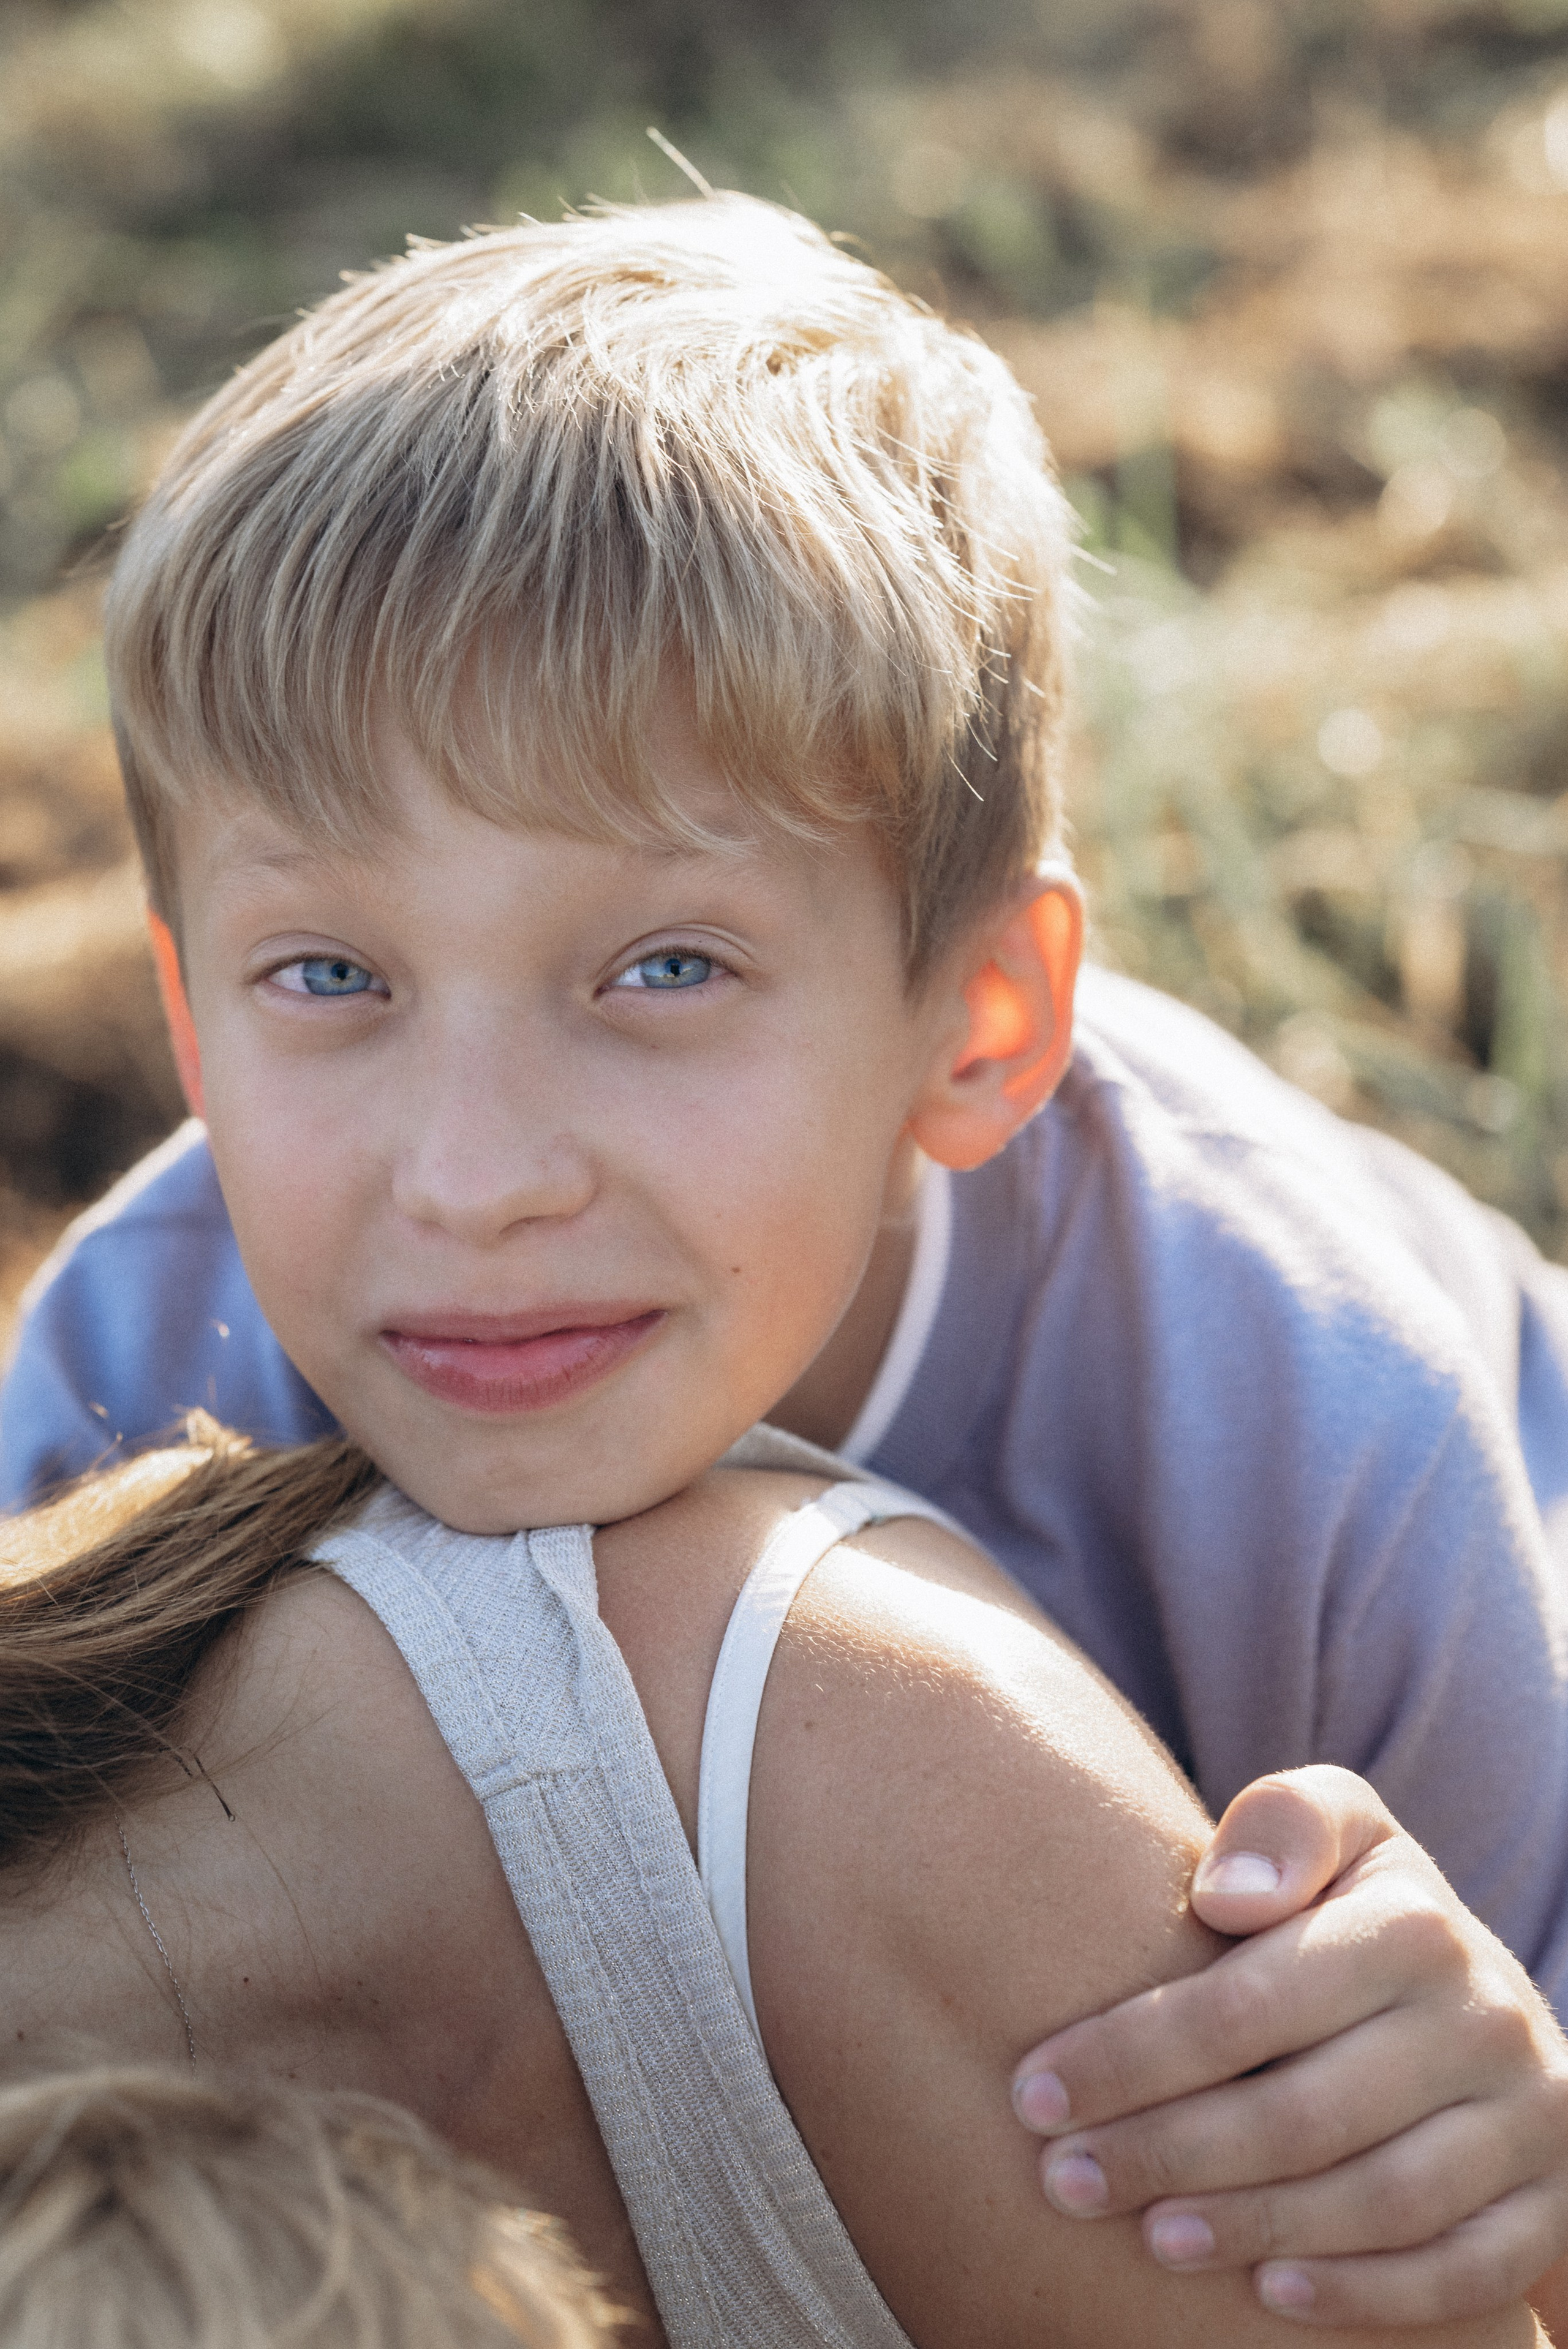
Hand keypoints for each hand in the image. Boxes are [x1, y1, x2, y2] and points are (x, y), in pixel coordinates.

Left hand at [1010, 1766, 1567, 2326]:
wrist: (1492, 2003)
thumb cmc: (1360, 1912)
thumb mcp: (1342, 1827)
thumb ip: (1285, 1822)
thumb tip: (1223, 1893)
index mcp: (1413, 1924)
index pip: (1246, 2006)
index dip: (1130, 2056)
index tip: (1031, 2092)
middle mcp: (1485, 2022)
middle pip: (1303, 2113)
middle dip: (1166, 2153)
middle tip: (1063, 2179)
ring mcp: (1527, 2123)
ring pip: (1380, 2202)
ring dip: (1251, 2228)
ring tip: (1147, 2236)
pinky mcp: (1549, 2207)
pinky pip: (1463, 2272)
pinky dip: (1364, 2292)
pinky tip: (1267, 2295)